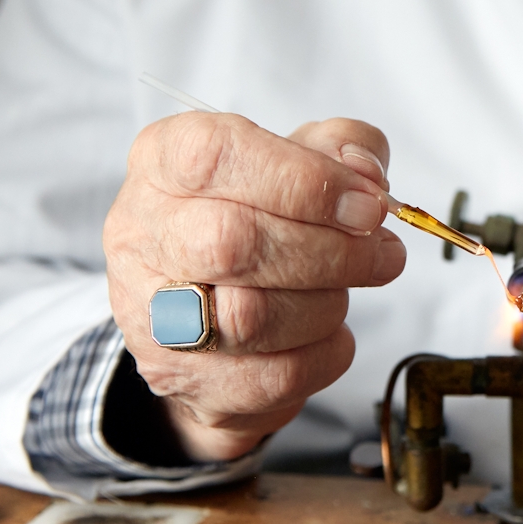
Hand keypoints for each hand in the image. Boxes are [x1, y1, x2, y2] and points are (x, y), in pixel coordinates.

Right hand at [102, 112, 405, 461]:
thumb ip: (342, 146)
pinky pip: (272, 376)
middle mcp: (139, 232)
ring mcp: (148, 313)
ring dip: (327, 305)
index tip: (368, 204)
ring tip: (342, 290)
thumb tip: (366, 178)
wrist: (215, 301)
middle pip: (232, 243)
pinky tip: (327, 332)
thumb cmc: (261, 212)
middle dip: (331, 252)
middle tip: (384, 254)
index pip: (215, 157)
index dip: (305, 181)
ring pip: (251, 318)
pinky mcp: (177, 377)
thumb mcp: (300, 156)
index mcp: (161, 160)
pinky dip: (324, 354)